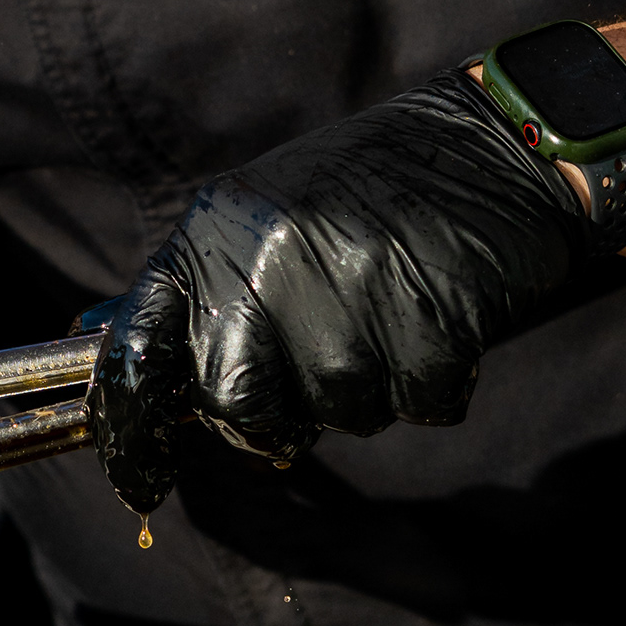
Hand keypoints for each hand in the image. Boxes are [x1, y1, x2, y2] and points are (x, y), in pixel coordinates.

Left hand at [87, 69, 592, 513]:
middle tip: (324, 363)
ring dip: (370, 388)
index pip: (136, 350)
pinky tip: (438, 314)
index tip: (136, 483)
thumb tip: (136, 381)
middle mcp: (267, 258)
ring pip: (338, 415)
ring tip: (389, 312)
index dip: (128, 428)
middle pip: (240, 406)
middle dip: (279, 413)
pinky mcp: (429, 318)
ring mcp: (348, 289)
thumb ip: (207, 293)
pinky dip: (434, 381)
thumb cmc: (370, 190)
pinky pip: (418, 406)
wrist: (496, 142)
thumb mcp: (265, 216)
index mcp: (215, 231)